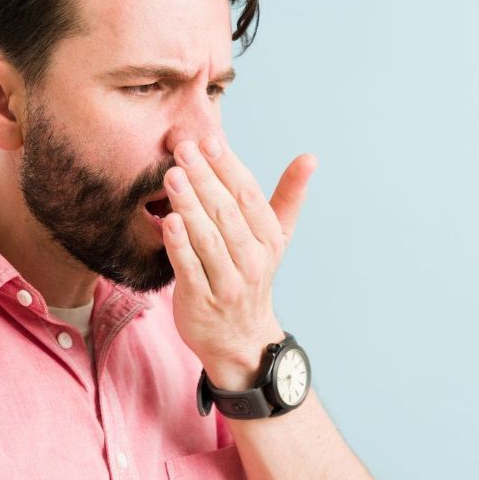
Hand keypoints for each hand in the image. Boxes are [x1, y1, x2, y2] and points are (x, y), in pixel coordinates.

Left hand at [162, 133, 316, 389]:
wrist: (240, 340)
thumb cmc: (250, 276)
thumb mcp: (274, 239)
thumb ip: (288, 197)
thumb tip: (310, 157)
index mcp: (269, 239)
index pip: (249, 195)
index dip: (229, 166)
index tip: (210, 139)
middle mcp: (253, 261)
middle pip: (227, 213)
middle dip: (205, 178)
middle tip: (184, 149)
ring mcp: (228, 283)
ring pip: (209, 238)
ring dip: (190, 205)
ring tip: (172, 175)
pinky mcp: (202, 302)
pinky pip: (190, 269)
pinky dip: (180, 245)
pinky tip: (168, 220)